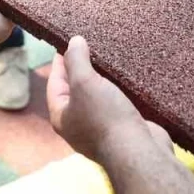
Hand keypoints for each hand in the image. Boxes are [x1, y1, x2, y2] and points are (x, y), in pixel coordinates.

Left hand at [47, 36, 169, 162]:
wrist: (139, 152)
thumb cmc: (105, 118)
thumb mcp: (84, 83)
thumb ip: (77, 60)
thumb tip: (73, 41)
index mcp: (62, 117)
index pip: (55, 83)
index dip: (60, 62)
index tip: (66, 43)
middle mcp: (78, 125)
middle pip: (76, 90)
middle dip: (82, 68)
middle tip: (90, 46)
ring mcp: (101, 128)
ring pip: (99, 97)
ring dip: (104, 79)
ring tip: (110, 58)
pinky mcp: (123, 128)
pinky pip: (117, 104)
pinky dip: (121, 90)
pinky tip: (128, 77)